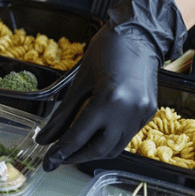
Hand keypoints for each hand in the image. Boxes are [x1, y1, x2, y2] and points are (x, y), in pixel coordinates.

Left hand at [35, 0, 186, 170]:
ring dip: (93, 152)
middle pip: (100, 149)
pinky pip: (126, 135)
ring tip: (72, 150)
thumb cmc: (105, 51)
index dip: (61, 151)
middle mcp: (129, 110)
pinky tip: (93, 136)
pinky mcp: (149, 112)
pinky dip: (108, 140)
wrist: (138, 35)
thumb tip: (45, 137)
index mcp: (109, 99)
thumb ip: (62, 114)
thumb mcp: (78, 81)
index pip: (80, 135)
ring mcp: (142, 113)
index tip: (46, 161)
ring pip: (116, 147)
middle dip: (76, 156)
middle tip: (57, 158)